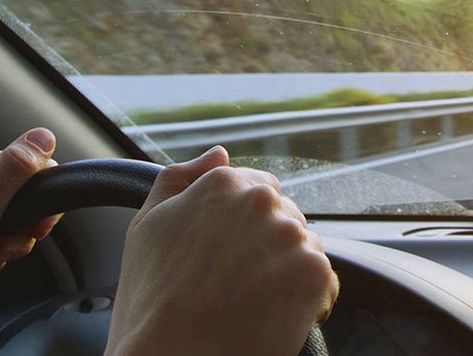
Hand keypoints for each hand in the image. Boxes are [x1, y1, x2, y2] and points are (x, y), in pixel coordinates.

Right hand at [105, 147, 337, 355]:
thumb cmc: (152, 301)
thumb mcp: (148, 226)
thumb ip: (181, 179)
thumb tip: (220, 153)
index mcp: (225, 183)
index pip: (261, 190)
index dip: (247, 228)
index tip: (229, 256)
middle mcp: (262, 201)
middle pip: (285, 219)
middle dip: (269, 248)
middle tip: (235, 286)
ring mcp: (291, 235)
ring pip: (304, 250)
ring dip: (288, 274)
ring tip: (250, 304)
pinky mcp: (315, 273)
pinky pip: (325, 285)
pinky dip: (308, 304)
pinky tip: (271, 318)